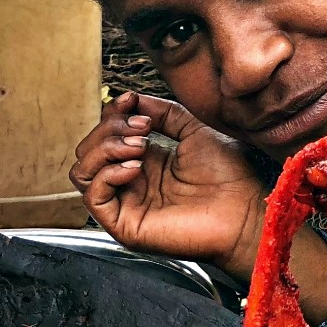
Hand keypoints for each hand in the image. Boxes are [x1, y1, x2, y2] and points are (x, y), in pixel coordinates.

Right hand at [71, 92, 267, 279]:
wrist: (244, 211)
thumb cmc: (229, 178)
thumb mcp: (193, 130)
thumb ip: (161, 113)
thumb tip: (130, 100)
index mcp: (145, 163)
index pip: (105, 135)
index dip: (112, 114)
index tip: (131, 100)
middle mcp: (131, 184)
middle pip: (89, 150)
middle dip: (109, 129)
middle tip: (143, 128)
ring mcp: (126, 205)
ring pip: (82, 172)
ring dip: (105, 149)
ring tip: (139, 147)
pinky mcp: (125, 226)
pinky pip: (93, 197)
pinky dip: (108, 174)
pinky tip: (136, 167)